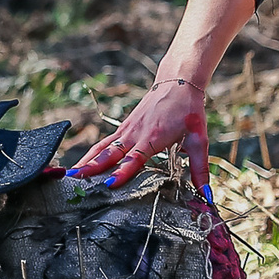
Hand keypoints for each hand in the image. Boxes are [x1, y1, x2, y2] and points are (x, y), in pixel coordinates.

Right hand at [68, 77, 209, 189]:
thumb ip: (200, 169)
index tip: (109, 185)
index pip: (135, 158)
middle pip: (110, 153)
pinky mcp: (125, 126)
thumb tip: (207, 196)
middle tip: (76, 181)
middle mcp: (136, 133)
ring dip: (87, 161)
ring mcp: (127, 129)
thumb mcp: (200, 139)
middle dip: (93, 167)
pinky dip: (93, 153)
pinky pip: (105, 141)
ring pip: (103, 147)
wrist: (178, 82)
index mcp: (153, 137)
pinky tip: (83, 163)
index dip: (122, 172)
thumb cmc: (189, 111)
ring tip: (71, 174)